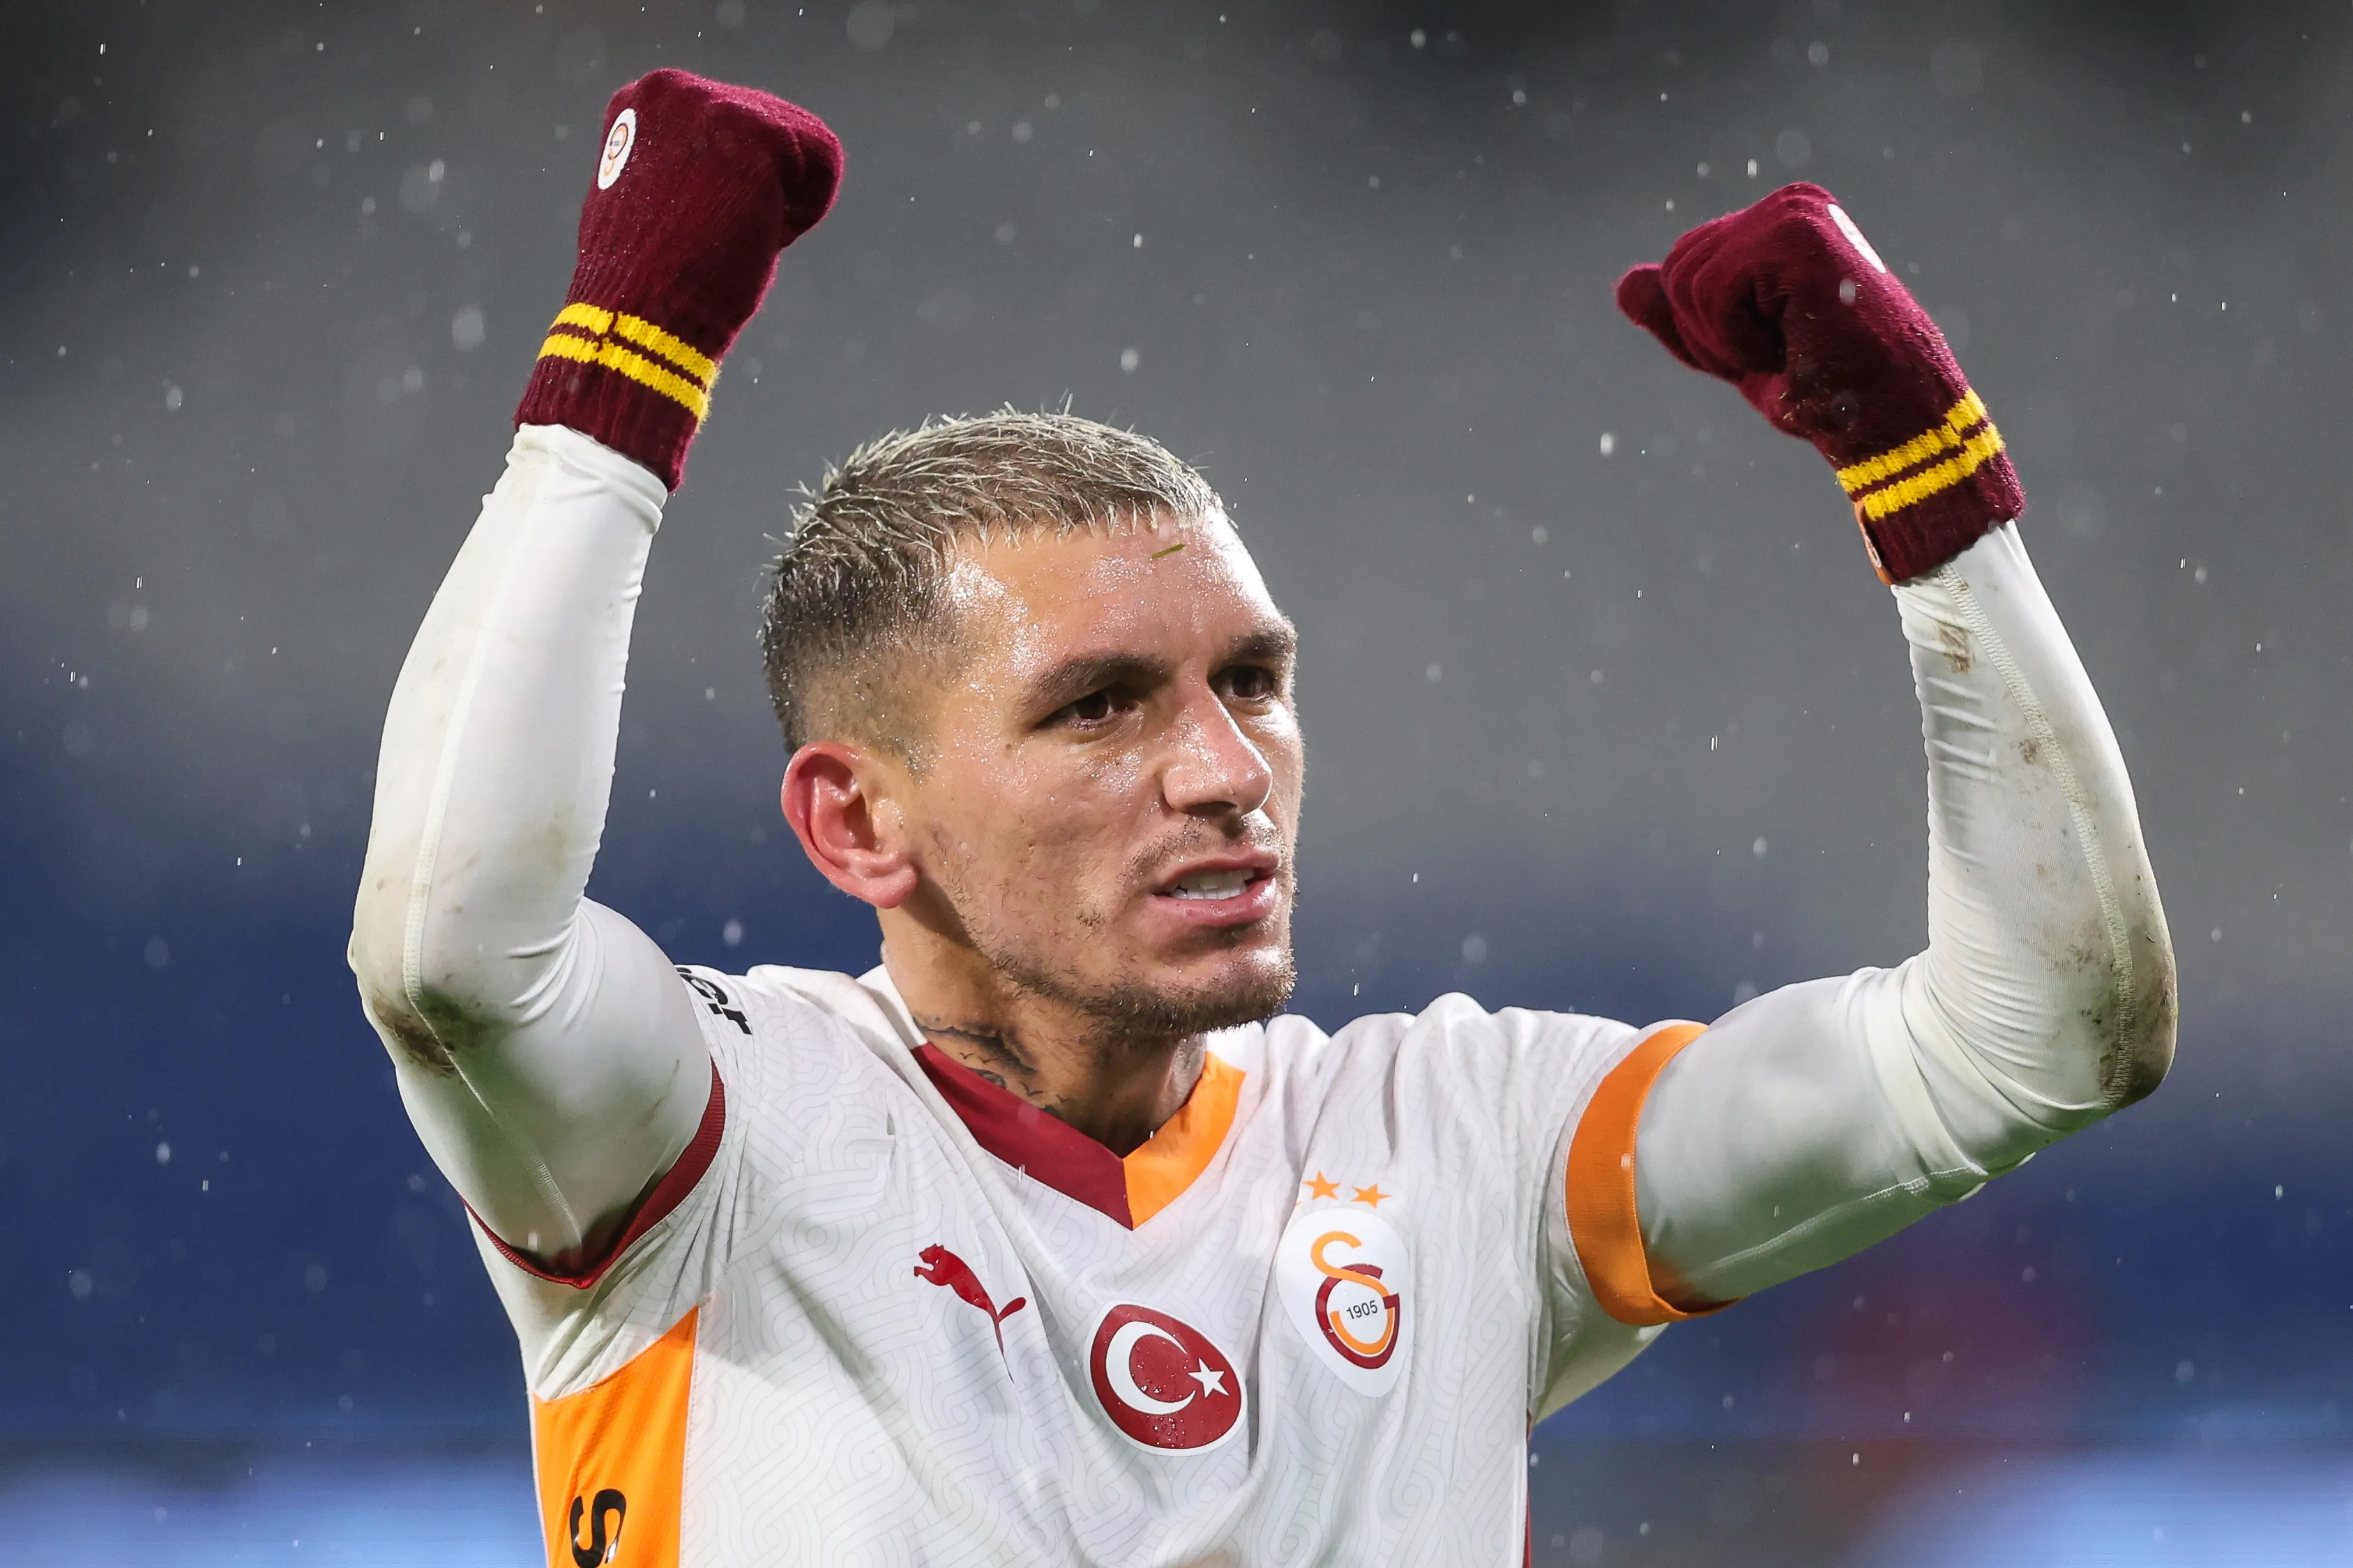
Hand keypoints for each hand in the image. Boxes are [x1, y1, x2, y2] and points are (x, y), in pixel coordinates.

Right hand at [514, 70, 842, 489]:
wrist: (638, 312)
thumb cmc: (644, 278)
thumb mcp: (651, 197)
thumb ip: (681, 163)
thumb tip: (720, 166)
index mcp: (644, 101)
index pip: (731, 125)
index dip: (736, 185)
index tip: (700, 225)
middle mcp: (674, 87)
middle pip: (771, 126)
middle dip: (764, 187)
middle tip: (720, 237)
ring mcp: (716, 103)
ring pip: (800, 144)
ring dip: (783, 199)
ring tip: (733, 234)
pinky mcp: (760, 131)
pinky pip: (824, 160)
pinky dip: (807, 209)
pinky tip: (761, 232)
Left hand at [1615, 182, 2021, 583]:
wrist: (1885, 419)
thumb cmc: (1822, 389)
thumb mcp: (1732, 350)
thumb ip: (1680, 315)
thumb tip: (1626, 284)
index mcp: (1780, 221)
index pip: (1683, 268)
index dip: (1703, 330)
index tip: (1768, 351)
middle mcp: (1791, 204)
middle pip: (1677, 269)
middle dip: (1708, 334)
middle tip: (1778, 353)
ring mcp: (1796, 213)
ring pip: (1686, 282)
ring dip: (1725, 341)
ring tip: (1789, 348)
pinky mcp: (1796, 236)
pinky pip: (1710, 292)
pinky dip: (1737, 339)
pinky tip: (1792, 344)